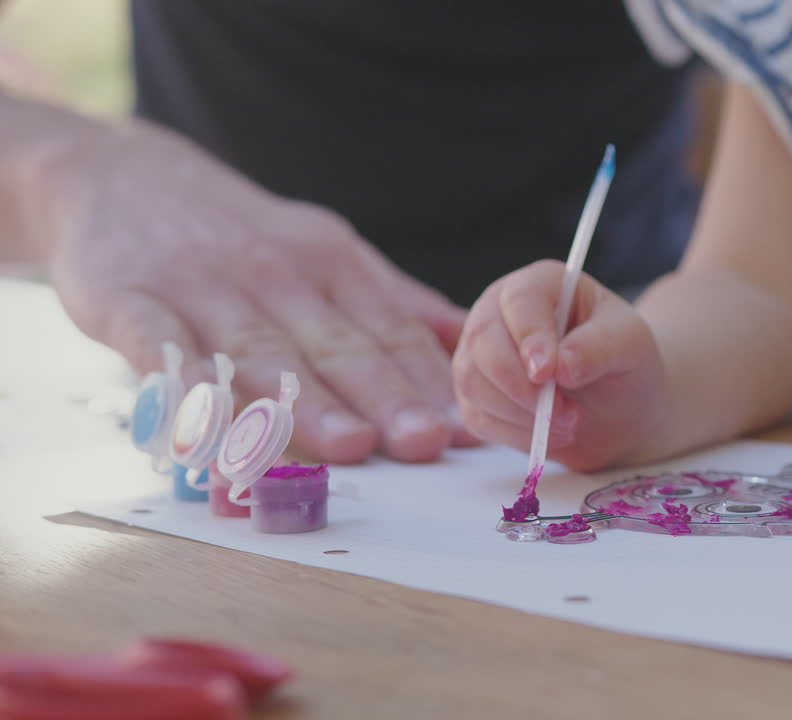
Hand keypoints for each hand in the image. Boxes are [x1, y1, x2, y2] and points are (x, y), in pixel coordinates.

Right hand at [37, 120, 470, 462]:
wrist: (115, 174)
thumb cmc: (242, 234)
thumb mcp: (326, 249)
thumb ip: (395, 301)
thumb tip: (470, 343)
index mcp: (330, 260)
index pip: (389, 327)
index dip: (430, 380)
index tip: (467, 428)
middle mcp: (273, 272)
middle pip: (335, 345)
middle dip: (385, 396)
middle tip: (426, 441)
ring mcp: (199, 287)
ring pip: (260, 354)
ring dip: (306, 404)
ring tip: (349, 446)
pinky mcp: (127, 301)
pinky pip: (161, 350)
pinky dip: (187, 391)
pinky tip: (213, 433)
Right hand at [452, 260, 664, 470]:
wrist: (618, 407)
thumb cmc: (623, 363)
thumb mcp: (631, 345)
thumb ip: (599, 347)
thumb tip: (560, 366)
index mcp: (543, 284)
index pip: (520, 300)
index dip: (530, 336)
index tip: (548, 373)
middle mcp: (501, 310)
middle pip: (482, 339)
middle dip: (521, 386)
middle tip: (565, 413)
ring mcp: (481, 351)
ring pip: (472, 381)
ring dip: (520, 414)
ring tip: (567, 422)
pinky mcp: (475, 393)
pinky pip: (476, 416)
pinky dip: (513, 433)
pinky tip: (547, 433)